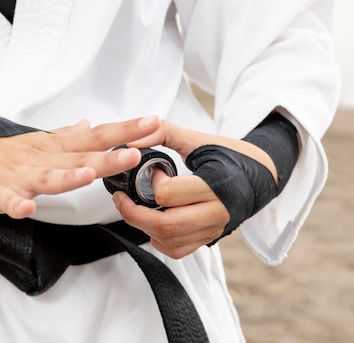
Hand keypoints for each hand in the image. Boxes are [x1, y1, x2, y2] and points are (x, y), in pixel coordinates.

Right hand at [0, 116, 161, 218]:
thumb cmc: (2, 148)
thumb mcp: (39, 138)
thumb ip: (66, 134)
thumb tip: (90, 124)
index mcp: (54, 146)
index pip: (96, 136)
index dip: (125, 130)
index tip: (153, 123)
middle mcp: (42, 158)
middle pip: (79, 156)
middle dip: (108, 155)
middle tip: (135, 151)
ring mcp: (20, 175)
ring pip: (47, 177)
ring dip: (67, 177)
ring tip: (87, 175)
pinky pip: (8, 201)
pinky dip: (17, 204)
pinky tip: (27, 208)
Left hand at [114, 119, 277, 258]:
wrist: (262, 176)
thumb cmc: (231, 156)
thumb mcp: (199, 139)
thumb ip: (164, 132)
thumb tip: (132, 139)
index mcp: (216, 185)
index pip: (169, 194)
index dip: (154, 181)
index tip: (155, 170)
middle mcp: (216, 212)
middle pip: (165, 225)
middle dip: (134, 213)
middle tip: (121, 198)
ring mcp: (212, 229)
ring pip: (168, 241)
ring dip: (143, 227)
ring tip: (133, 208)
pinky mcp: (209, 239)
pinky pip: (177, 250)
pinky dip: (158, 240)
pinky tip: (153, 222)